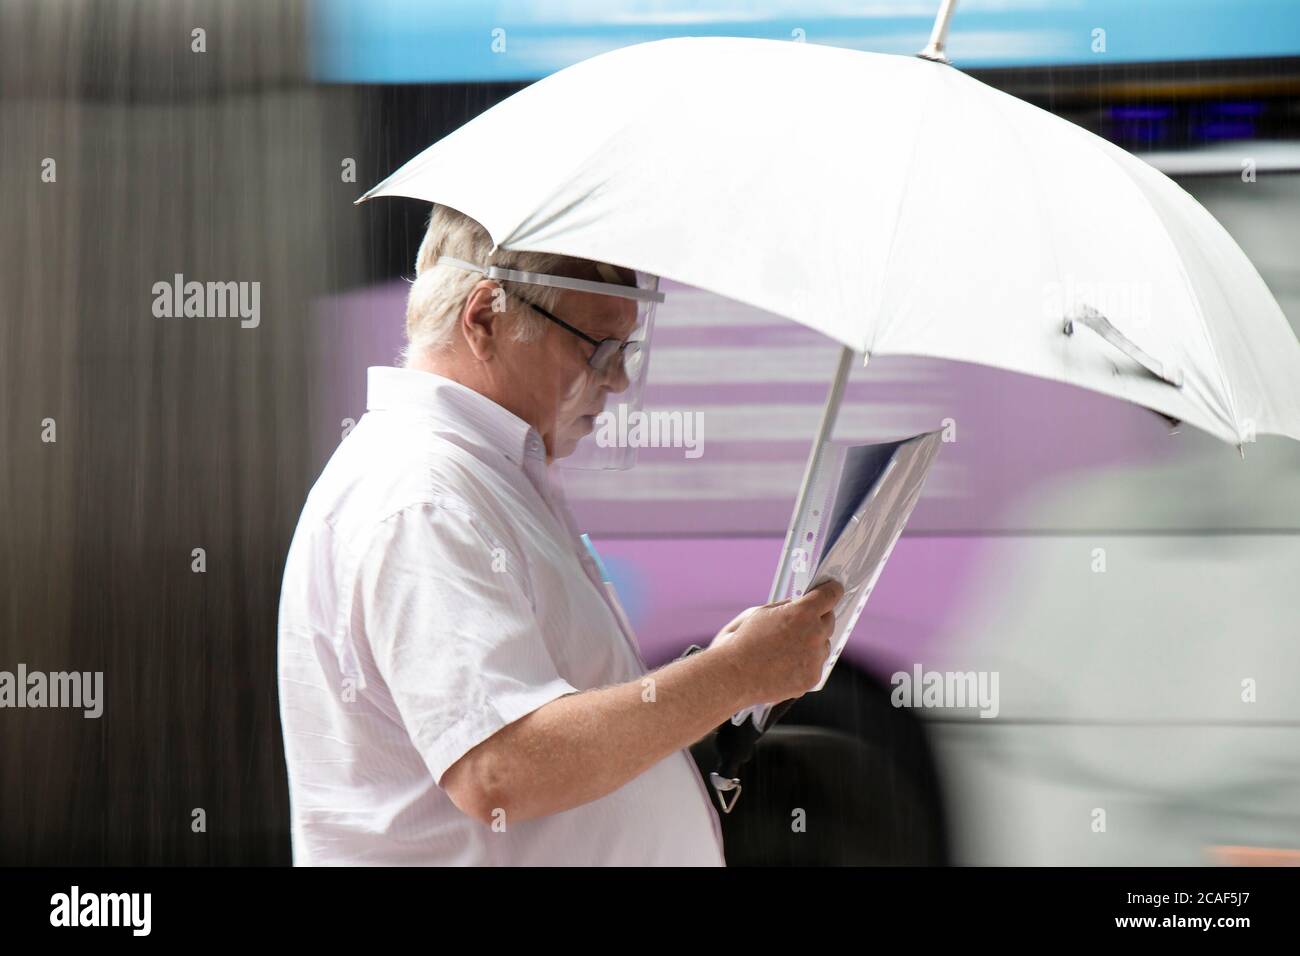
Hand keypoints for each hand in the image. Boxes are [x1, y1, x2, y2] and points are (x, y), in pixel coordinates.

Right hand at [713, 579, 843, 706]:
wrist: (733, 675)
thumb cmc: (742, 642)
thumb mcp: (760, 612)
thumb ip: (785, 607)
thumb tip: (798, 605)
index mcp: (802, 612)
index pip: (829, 595)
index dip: (832, 590)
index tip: (833, 589)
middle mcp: (814, 634)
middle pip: (829, 620)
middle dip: (818, 618)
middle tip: (801, 622)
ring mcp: (815, 658)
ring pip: (823, 645)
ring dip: (812, 643)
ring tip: (786, 649)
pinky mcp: (812, 678)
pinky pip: (816, 665)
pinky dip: (805, 664)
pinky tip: (785, 665)